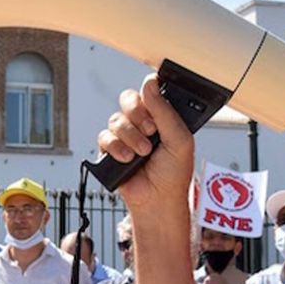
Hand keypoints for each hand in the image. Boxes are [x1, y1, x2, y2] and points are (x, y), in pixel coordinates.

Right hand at [97, 74, 194, 210]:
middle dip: (138, 114)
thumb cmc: (174, 173)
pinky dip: (116, 147)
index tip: (153, 102)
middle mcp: (143, 123)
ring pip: (116, 119)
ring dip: (130, 136)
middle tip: (151, 130)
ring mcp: (126, 136)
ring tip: (143, 153)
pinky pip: (105, 137)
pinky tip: (128, 158)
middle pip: (129, 99)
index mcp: (161, 117)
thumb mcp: (180, 139)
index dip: (149, 94)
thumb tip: (150, 83)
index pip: (150, 92)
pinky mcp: (111, 150)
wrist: (159, 200)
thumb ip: (165, 111)